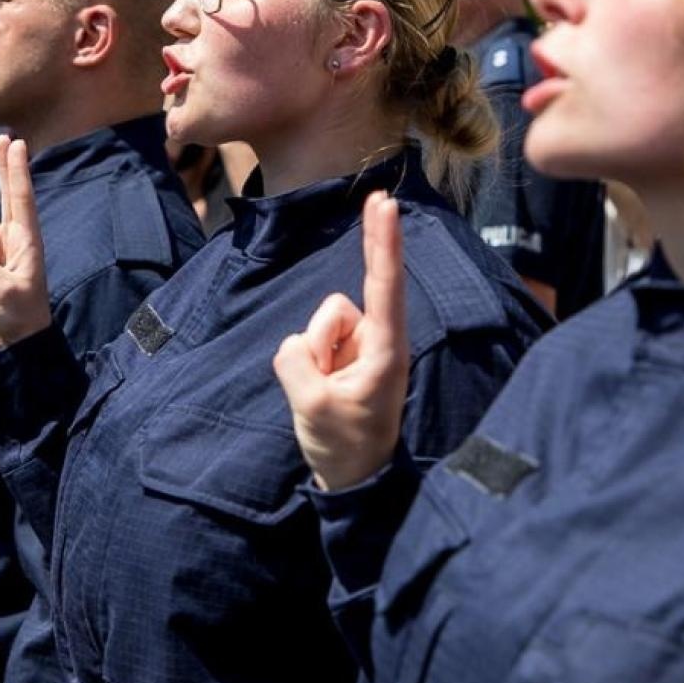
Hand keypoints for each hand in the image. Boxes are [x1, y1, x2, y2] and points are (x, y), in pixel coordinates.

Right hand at [0, 135, 51, 347]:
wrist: (15, 340)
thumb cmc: (19, 315)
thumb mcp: (3, 291)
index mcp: (27, 241)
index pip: (21, 198)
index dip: (17, 170)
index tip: (17, 142)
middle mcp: (14, 239)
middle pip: (7, 194)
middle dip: (4, 167)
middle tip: (3, 137)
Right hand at [274, 192, 410, 490]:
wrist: (353, 480)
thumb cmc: (346, 446)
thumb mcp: (314, 408)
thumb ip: (297, 364)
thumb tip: (297, 345)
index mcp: (386, 350)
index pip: (385, 285)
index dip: (383, 241)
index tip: (386, 203)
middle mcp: (376, 340)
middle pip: (339, 305)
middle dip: (333, 319)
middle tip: (361, 265)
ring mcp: (356, 347)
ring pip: (317, 326)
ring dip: (312, 358)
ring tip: (325, 395)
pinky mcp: (339, 355)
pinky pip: (306, 342)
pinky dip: (306, 364)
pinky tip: (320, 391)